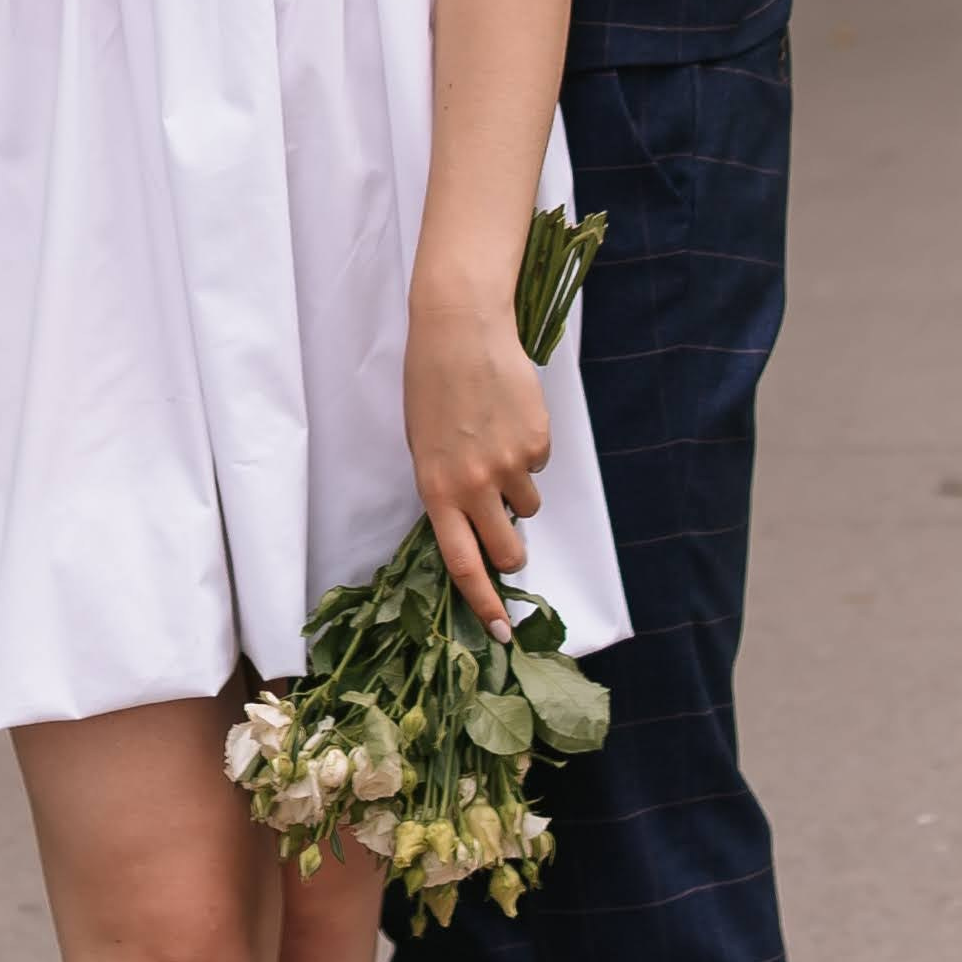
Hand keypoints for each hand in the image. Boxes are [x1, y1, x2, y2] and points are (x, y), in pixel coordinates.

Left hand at [403, 289, 549, 643]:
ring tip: (495, 442)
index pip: (461, 564)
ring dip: (517, 488)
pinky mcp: (537, 441)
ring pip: (528, 506)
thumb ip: (446, 489)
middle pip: (509, 551)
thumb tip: (473, 524)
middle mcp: (473, 486)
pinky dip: (528, 450)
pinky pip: (538, 465)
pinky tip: (508, 416)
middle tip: (508, 534)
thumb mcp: (423, 444)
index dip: (483, 603)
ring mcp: (508, 465)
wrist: (460, 329)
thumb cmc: (431, 384)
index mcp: (436, 490)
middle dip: (513, 552)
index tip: (500, 633)